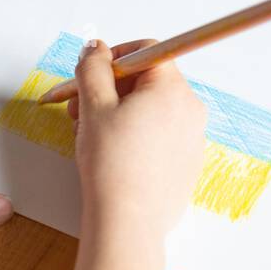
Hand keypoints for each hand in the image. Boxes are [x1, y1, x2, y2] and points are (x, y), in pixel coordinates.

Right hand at [68, 39, 206, 234]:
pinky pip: (158, 136)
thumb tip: (95, 48)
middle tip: (79, 109)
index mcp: (172, 90)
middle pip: (147, 81)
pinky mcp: (185, 164)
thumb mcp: (93, 106)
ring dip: (117, 113)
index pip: (146, 51)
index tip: (90, 74)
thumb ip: (93, 68)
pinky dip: (133, 136)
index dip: (112, 58)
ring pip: (149, 110)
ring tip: (89, 136)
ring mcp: (191, 139)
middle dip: (109, 89)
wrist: (128, 222)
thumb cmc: (112, 164)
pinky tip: (110, 156)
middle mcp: (190, 110)